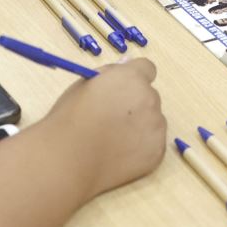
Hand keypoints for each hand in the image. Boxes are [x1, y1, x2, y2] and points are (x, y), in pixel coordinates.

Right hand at [44, 58, 164, 195]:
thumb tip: (125, 67)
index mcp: (131, 78)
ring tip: (114, 139)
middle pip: (149, 95)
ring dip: (140, 125)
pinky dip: (141, 146)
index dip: (134, 78)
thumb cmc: (70, 118)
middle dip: (136, 103)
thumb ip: (108, 75)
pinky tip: (120, 153)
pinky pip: (154, 142)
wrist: (69, 159)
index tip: (122, 89)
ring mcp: (156, 127)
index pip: (146, 68)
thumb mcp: (83, 85)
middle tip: (112, 119)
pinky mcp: (157, 152)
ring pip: (154, 120)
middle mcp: (149, 99)